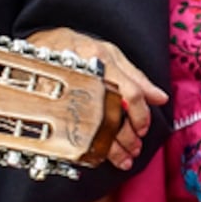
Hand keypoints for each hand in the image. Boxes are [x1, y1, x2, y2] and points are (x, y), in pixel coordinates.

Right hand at [25, 28, 166, 171]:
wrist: (40, 43)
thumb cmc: (78, 46)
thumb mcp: (110, 53)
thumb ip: (136, 76)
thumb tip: (160, 98)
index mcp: (103, 61)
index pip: (131, 94)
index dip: (141, 116)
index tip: (143, 129)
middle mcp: (86, 76)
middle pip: (112, 114)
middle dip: (127, 137)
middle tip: (134, 148)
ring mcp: (66, 91)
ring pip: (93, 127)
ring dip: (111, 148)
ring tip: (121, 158)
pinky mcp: (52, 104)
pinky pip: (72, 131)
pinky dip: (87, 147)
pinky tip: (96, 154)